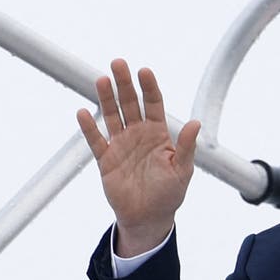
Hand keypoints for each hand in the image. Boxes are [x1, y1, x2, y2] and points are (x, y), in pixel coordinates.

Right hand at [76, 58, 200, 255]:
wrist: (149, 217)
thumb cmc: (170, 193)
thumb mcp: (183, 170)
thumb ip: (187, 146)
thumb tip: (196, 122)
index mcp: (159, 134)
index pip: (153, 104)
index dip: (149, 88)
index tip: (144, 71)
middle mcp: (139, 135)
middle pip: (130, 104)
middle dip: (124, 84)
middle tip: (118, 63)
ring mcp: (121, 145)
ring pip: (112, 116)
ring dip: (106, 99)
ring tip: (101, 79)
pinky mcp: (106, 160)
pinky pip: (96, 141)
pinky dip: (89, 128)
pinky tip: (83, 113)